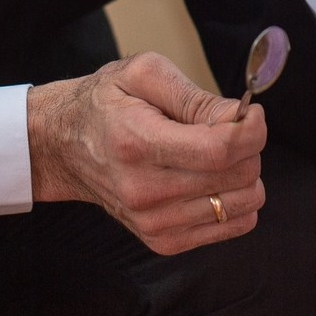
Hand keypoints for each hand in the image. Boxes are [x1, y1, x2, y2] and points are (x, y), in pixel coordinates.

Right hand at [27, 52, 265, 254]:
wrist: (63, 147)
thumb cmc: (105, 104)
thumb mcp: (143, 74)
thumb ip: (195, 96)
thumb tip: (239, 118)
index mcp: (138, 144)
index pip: (219, 150)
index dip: (252, 129)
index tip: (251, 111)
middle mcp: (145, 192)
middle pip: (238, 176)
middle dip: (248, 145)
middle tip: (226, 127)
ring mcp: (153, 223)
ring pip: (243, 204)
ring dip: (244, 173)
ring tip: (215, 153)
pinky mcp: (163, 241)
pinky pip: (232, 225)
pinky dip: (234, 198)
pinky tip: (209, 178)